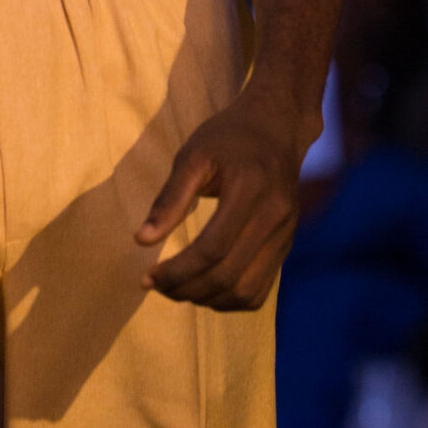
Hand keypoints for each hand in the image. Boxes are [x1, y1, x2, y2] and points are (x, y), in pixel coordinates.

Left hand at [134, 87, 305, 311]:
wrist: (275, 128)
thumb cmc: (227, 138)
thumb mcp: (192, 156)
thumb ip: (169, 198)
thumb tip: (141, 240)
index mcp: (251, 190)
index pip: (213, 248)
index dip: (177, 270)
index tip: (147, 278)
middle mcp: (276, 217)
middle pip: (228, 274)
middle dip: (186, 288)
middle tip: (155, 286)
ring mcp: (286, 234)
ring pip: (246, 291)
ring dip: (207, 300)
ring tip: (176, 289)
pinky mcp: (286, 245)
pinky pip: (260, 289)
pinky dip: (229, 300)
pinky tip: (203, 289)